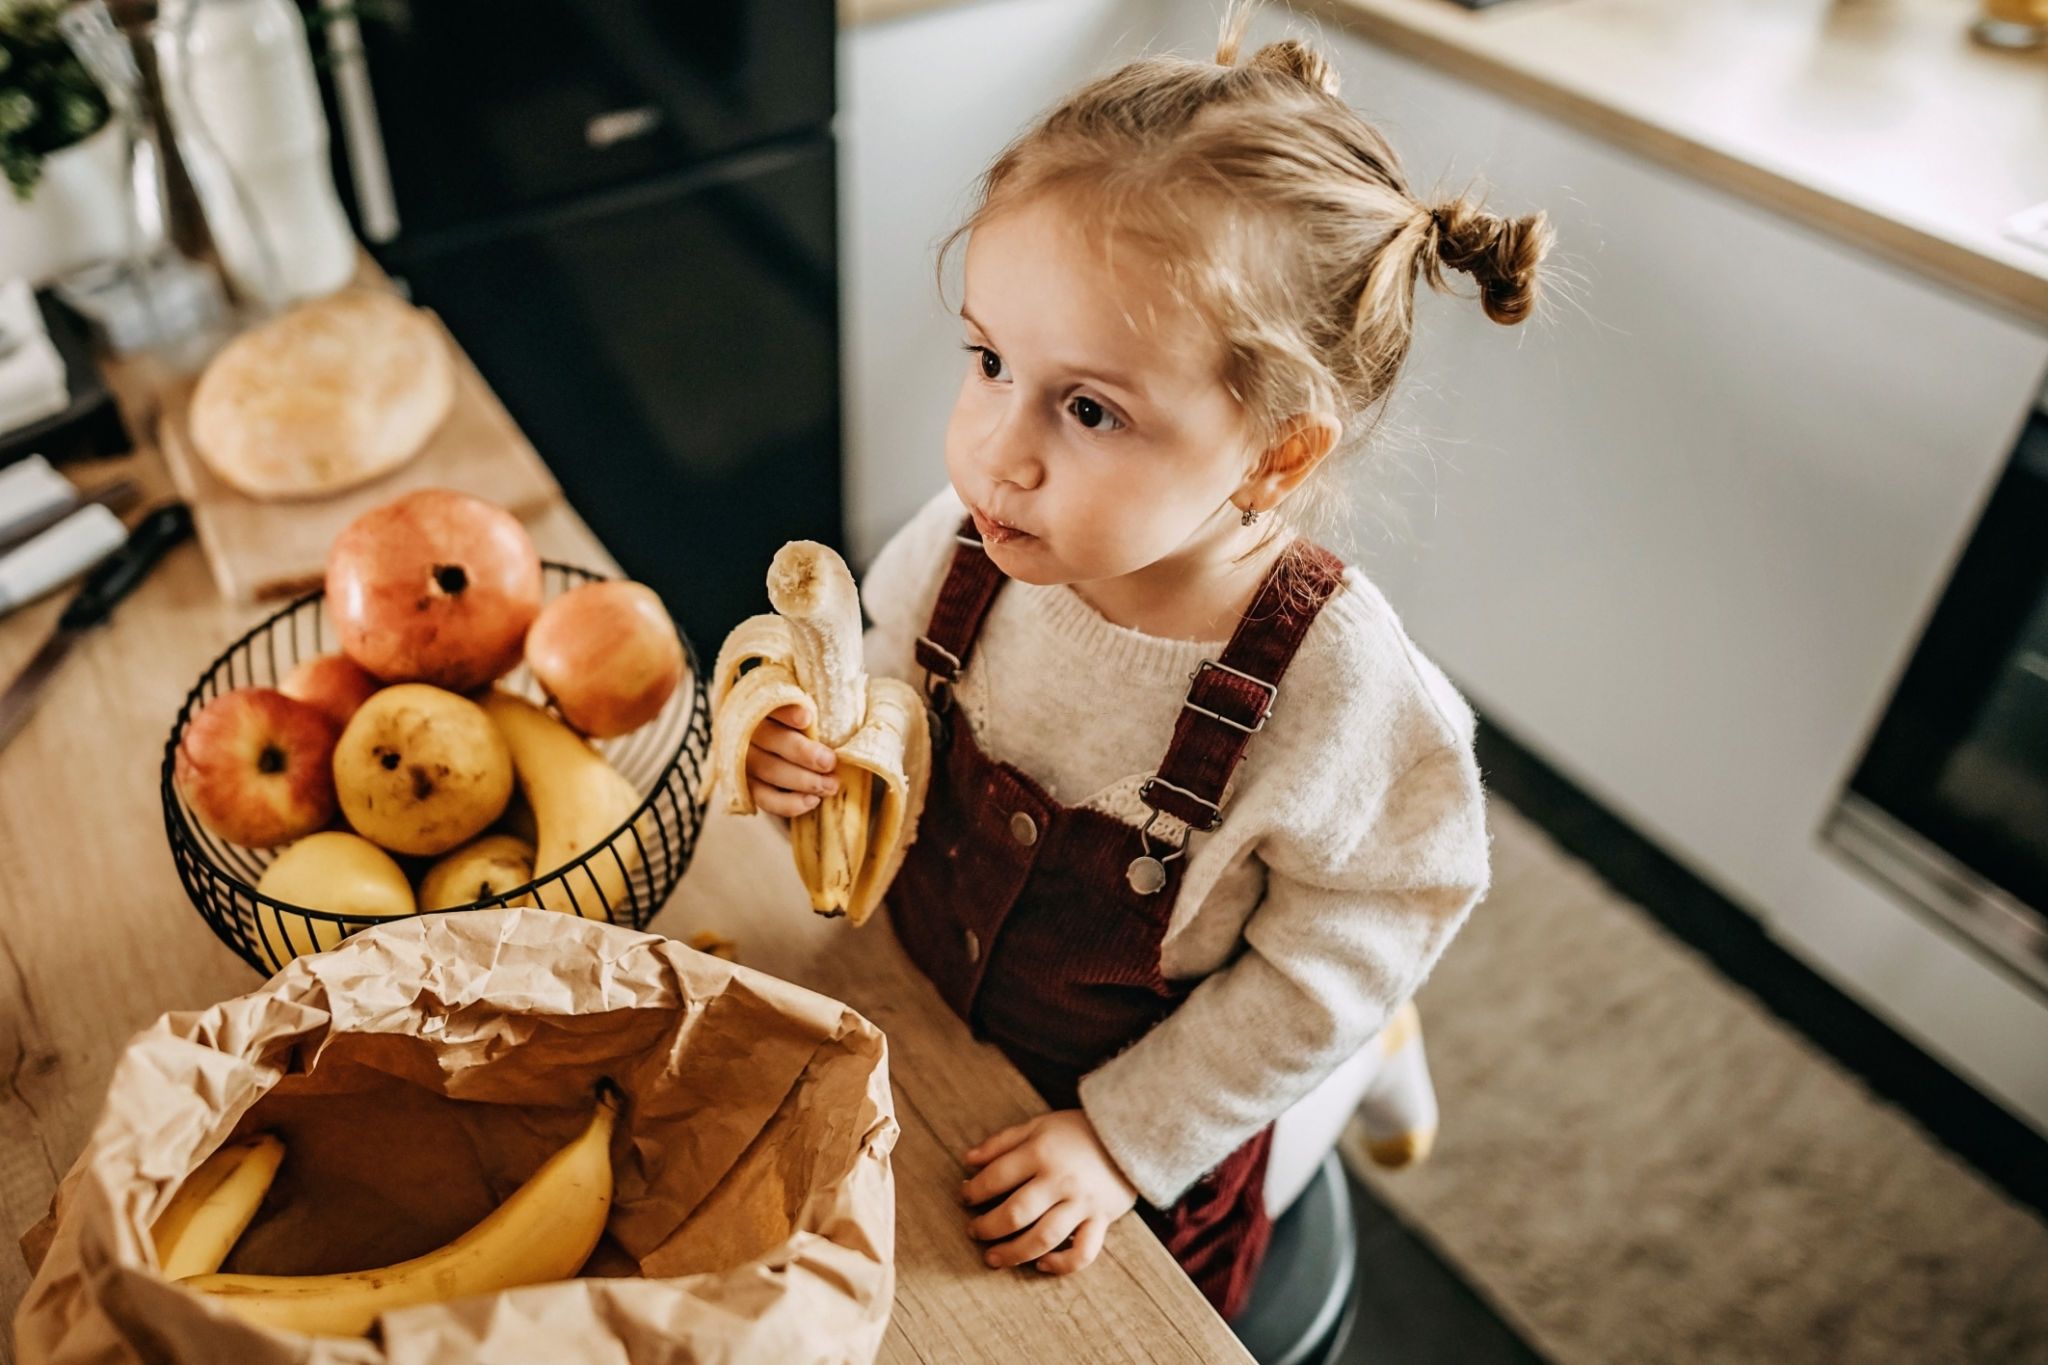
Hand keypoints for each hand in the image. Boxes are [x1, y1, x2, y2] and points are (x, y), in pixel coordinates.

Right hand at [747, 701, 837, 817]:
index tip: (807, 718)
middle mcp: (750, 730)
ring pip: (768, 770)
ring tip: (831, 786)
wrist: (792, 752)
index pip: (772, 703)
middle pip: (771, 739)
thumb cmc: (812, 725)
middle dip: (803, 753)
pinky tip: (812, 801)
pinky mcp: (748, 786)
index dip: (786, 711)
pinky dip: (788, 803)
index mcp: (766, 704)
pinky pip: (765, 798)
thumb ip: (828, 707)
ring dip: (802, 780)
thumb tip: (858, 697)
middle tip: (830, 762)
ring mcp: (745, 760)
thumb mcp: (818, 709)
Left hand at [961, 1110, 1137, 1275]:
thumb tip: (968, 1160)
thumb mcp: (1037, 1125)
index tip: (965, 1198)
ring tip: (993, 1259)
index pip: (996, 1178)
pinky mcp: (1102, 1220)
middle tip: (973, 1232)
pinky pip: (1083, 1252)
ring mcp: (1082, 1203)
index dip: (973, 1191)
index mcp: (1041, 1153)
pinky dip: (1061, 1265)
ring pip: (1043, 1239)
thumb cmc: (1077, 1131)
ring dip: (1014, 1254)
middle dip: (987, 1228)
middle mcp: (1060, 1181)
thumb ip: (1002, 1142)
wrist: (1129, 1133)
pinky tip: (1042, 1265)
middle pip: (1015, 1214)